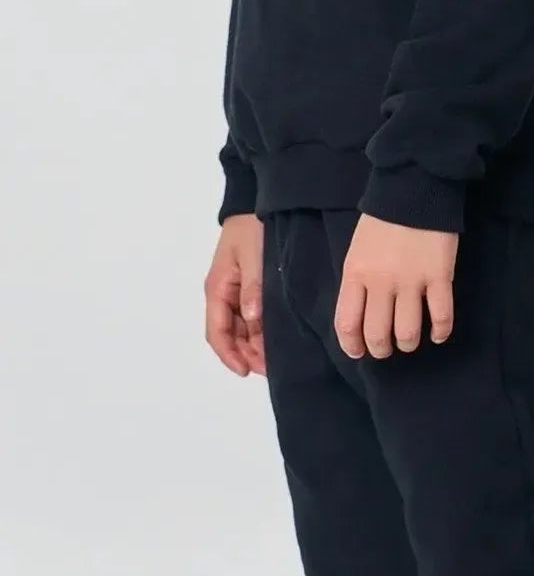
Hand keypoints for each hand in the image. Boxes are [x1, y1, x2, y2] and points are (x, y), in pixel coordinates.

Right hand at [204, 214, 266, 377]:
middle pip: (229, 336)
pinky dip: (258, 332)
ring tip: (275, 360)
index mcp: (217, 289)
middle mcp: (222, 294)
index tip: (246, 371)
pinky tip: (274, 340)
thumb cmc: (252, 228)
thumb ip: (253, 287)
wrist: (254, 204)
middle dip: (246, 355)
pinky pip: (248, 318)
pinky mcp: (246, 288)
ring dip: (253, 346)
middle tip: (271, 369)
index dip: (230, 355)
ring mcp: (233, 292)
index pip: (217, 332)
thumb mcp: (253, 256)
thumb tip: (252, 319)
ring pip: (240, 329)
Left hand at [335, 215, 456, 358]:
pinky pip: (441, 316)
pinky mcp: (439, 277)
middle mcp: (381, 282)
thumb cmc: (382, 221)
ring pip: (407, 332)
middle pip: (377, 334)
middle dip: (381, 349)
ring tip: (410, 341)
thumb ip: (358, 282)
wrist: (414, 190)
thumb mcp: (357, 250)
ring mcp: (412, 281)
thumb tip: (363, 315)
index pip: (347, 323)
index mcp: (356, 273)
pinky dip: (440, 332)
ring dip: (408, 343)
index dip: (352, 345)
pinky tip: (438, 335)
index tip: (359, 352)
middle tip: (387, 348)